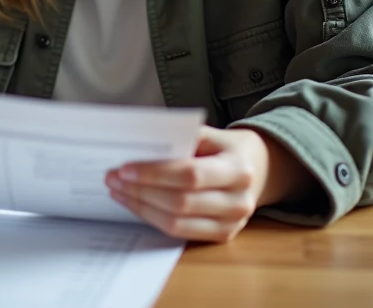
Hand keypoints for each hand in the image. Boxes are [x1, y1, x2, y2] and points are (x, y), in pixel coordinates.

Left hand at [105, 126, 312, 242]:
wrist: (259, 169)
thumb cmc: (226, 148)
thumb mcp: (211, 135)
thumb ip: (181, 138)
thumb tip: (138, 144)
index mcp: (238, 169)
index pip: (190, 174)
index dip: (155, 174)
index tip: (124, 168)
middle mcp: (238, 201)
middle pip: (180, 202)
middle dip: (141, 190)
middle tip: (112, 178)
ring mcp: (232, 224)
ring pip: (176, 222)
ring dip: (141, 207)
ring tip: (118, 191)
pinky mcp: (221, 236)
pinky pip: (179, 233)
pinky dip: (152, 218)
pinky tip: (135, 204)